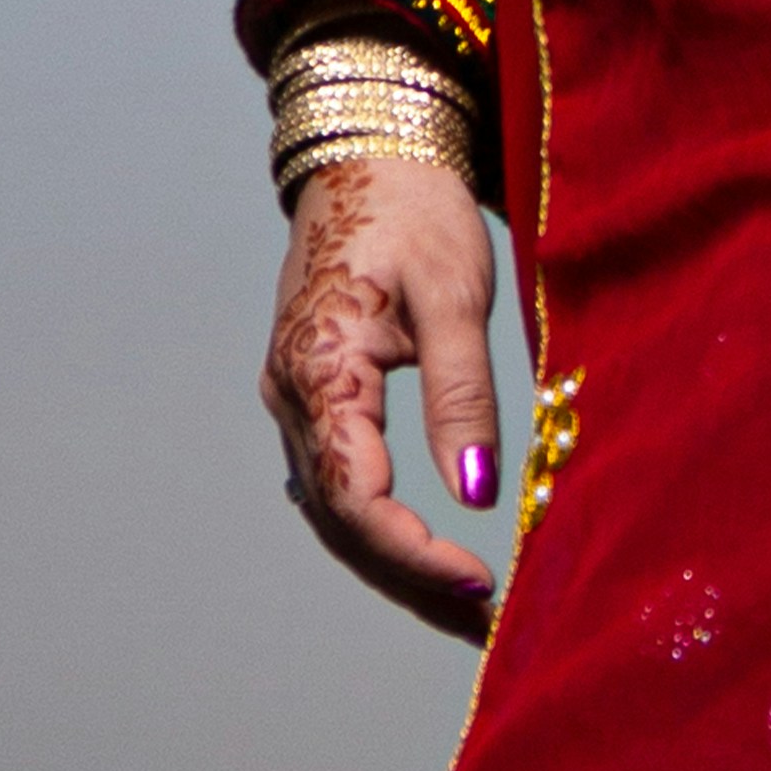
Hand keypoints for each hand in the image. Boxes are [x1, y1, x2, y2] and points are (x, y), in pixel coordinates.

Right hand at [270, 146, 507, 630]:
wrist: (366, 153)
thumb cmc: (412, 209)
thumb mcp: (454, 295)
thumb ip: (462, 395)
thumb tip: (476, 490)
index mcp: (320, 370)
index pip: (354, 498)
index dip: (411, 553)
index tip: (476, 581)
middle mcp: (292, 394)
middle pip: (338, 518)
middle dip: (406, 575)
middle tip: (479, 616)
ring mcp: (295, 395)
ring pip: (332, 505)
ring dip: (392, 557)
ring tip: (460, 597)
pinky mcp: (312, 391)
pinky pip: (335, 477)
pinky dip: (377, 522)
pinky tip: (421, 548)